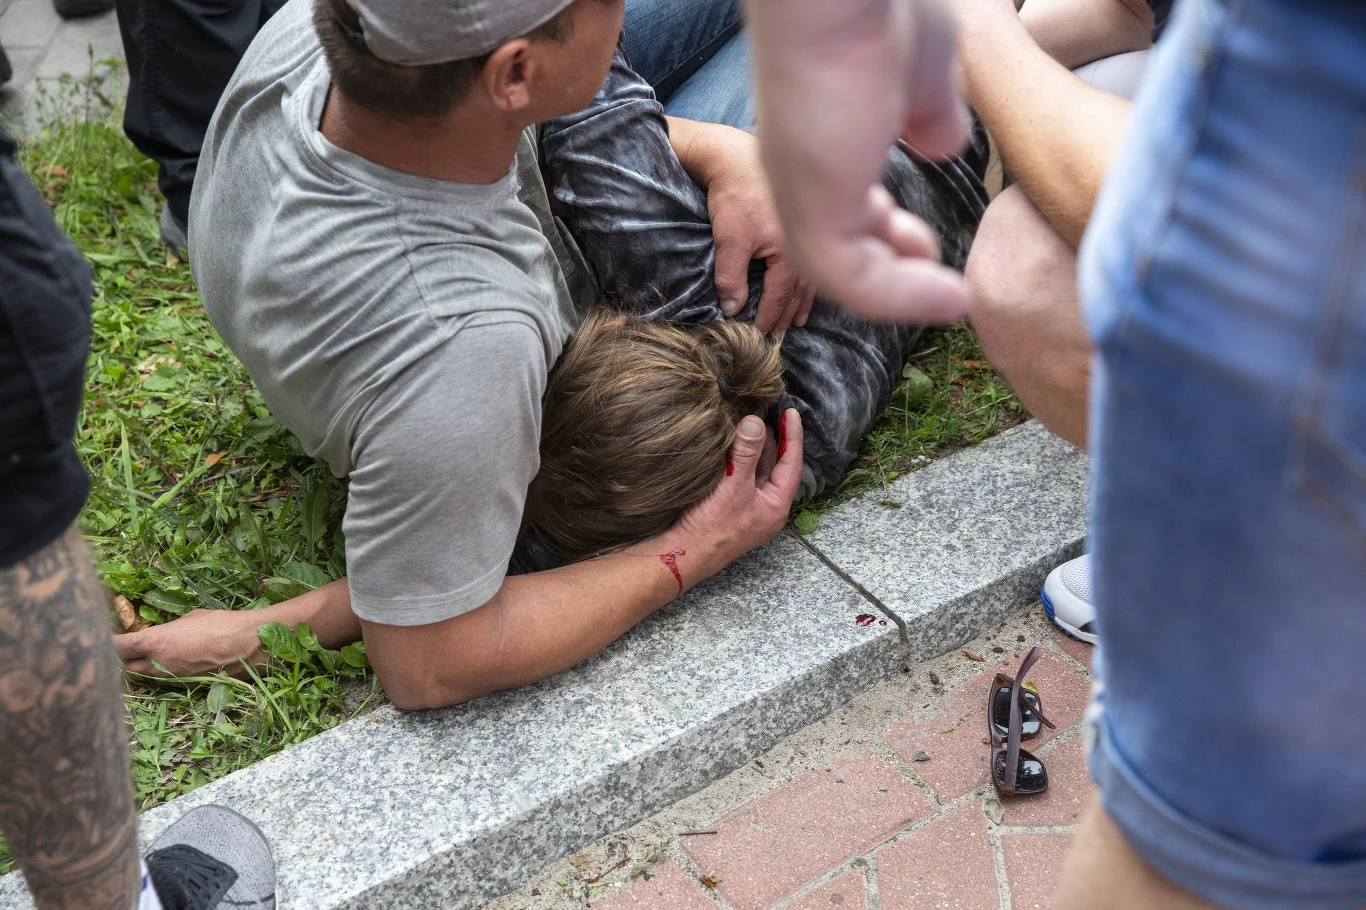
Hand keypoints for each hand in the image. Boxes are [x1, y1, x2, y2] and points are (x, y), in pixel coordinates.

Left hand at [115, 607, 267, 679]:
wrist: (249, 646)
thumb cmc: (220, 623)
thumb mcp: (190, 618)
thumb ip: (168, 629)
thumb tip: (162, 634)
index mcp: (154, 642)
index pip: (116, 647)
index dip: (106, 643)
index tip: (100, 639)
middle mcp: (156, 664)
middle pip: (123, 668)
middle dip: (119, 660)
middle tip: (120, 651)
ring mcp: (170, 679)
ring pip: (143, 677)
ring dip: (139, 668)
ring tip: (142, 658)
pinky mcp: (185, 687)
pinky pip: (164, 681)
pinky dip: (161, 674)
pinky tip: (170, 664)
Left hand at [671, 119, 815, 334]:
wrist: (739, 155)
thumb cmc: (735, 195)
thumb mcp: (729, 239)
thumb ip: (731, 278)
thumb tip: (734, 309)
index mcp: (790, 253)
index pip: (780, 298)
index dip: (768, 319)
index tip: (759, 338)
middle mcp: (805, 248)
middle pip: (798, 293)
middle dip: (786, 317)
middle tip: (776, 338)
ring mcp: (807, 237)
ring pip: (808, 281)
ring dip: (800, 304)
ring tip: (794, 322)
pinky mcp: (803, 226)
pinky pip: (809, 264)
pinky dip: (806, 283)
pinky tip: (805, 291)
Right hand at [673, 409, 803, 583]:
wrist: (685, 553)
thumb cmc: (713, 526)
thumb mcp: (733, 486)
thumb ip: (746, 452)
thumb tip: (755, 422)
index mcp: (776, 505)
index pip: (791, 463)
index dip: (792, 436)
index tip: (791, 412)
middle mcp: (766, 506)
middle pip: (775, 466)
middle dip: (773, 439)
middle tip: (769, 412)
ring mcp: (748, 507)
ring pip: (757, 470)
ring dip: (755, 447)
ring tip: (751, 422)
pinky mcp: (730, 506)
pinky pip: (741, 475)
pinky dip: (740, 458)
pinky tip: (732, 444)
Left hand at [746, 0, 972, 321]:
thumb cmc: (878, 9)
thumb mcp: (923, 71)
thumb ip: (931, 111)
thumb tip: (942, 144)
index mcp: (821, 133)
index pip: (844, 199)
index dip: (887, 228)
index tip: (929, 245)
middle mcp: (801, 166)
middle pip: (835, 238)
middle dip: (887, 261)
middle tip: (933, 271)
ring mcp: (800, 189)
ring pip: (838, 268)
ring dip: (897, 293)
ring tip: (950, 303)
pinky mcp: (810, 206)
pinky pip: (852, 278)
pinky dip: (900, 299)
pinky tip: (949, 301)